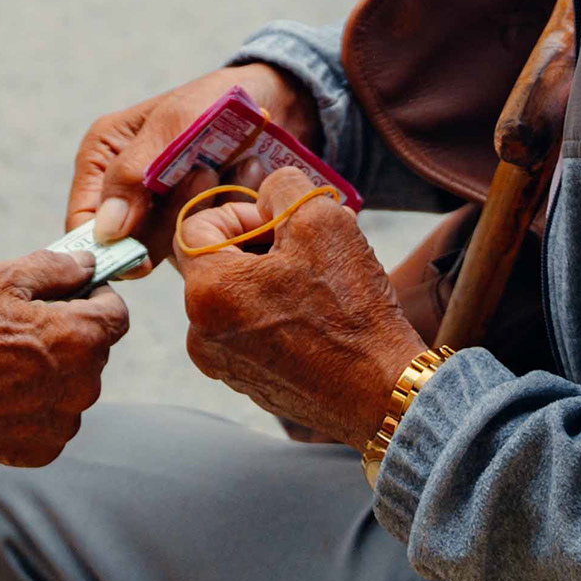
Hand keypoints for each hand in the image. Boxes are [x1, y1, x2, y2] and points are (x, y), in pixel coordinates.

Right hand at [0, 247, 129, 468]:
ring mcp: (65, 421)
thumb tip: (87, 263)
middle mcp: (86, 384)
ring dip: (51, 371)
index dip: (93, 297)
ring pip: (73, 384)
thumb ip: (54, 267)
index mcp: (82, 337)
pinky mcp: (44, 449)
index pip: (117, 311)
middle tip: (17, 328)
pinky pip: (52, 417)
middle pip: (94, 348)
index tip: (63, 296)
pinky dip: (33, 405)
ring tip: (1, 363)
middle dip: (67, 334)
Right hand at [60, 62, 318, 268]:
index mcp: (102, 157)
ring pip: (170, 245)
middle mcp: (125, 188)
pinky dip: (227, 214)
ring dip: (204, 210)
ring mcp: (161, 210)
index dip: (110, 246)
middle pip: (130, 241)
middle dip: (173, 214)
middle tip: (206, 173)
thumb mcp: (174, 125)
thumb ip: (134, 175)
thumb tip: (106, 232)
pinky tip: (244, 177)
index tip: (145, 252)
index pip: (84, 223)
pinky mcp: (194, 224)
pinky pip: (203, 241)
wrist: (277, 100)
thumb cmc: (218, 99)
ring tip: (227, 167)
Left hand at [175, 166, 426, 449]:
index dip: (240, 213)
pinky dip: (275, 313)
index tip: (280, 223)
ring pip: (235, 297)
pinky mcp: (249, 384)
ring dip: (270, 278)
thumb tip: (267, 193)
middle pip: (216, 263)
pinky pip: (249, 331)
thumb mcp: (321, 219)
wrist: (384, 392)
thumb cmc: (352, 309)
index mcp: (207, 292)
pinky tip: (318, 314)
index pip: (196, 226)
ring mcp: (223, 364)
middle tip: (307, 246)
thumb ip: (281, 188)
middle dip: (259, 245)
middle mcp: (201, 333)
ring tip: (319, 280)